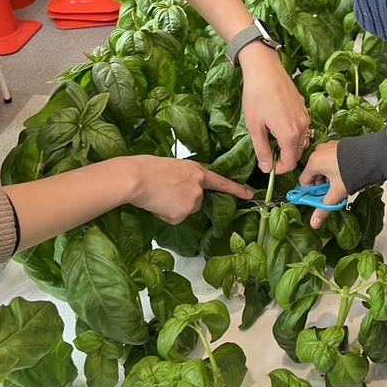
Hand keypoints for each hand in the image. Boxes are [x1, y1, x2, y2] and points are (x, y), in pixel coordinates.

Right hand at [125, 155, 252, 222]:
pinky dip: (165, 215)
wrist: (136, 178)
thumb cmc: (146, 169)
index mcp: (196, 170)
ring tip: (158, 196)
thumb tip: (180, 189)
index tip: (250, 194)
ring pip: (184, 211)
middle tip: (163, 192)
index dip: (236, 189)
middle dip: (181, 201)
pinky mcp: (184, 211)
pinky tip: (157, 204)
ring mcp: (193, 198)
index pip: (220, 181)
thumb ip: (183, 177)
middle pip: (195, 201)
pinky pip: (175, 218)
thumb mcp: (172, 167)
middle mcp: (199, 185)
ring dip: (172, 208)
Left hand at [239, 45, 309, 174]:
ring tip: (273, 137)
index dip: (279, 168)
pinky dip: (293, 131)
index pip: (290, 163)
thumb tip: (265, 168)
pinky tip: (278, 122)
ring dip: (290, 144)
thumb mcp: (254, 126)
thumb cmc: (256, 96)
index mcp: (289, 135)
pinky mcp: (304, 107)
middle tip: (268, 152)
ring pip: (302, 140)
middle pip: (298, 152)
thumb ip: (262, 150)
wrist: (265, 69)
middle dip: (284, 157)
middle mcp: (302, 127)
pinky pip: (302, 126)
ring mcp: (305, 116)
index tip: (268, 166)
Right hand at [298, 141, 346, 228]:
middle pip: (313, 174)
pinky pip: (330, 160)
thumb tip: (313, 224)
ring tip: (342, 184)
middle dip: (322, 186)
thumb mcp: (337, 192)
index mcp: (314, 161)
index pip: (303, 182)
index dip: (311, 193)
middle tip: (334, 192)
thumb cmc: (354, 171)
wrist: (375, 155)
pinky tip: (345, 175)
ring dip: (329, 179)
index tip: (320, 199)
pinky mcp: (337, 146)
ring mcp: (328, 147)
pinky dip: (334, 169)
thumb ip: (324, 207)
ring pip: (322, 168)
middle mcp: (319, 151)